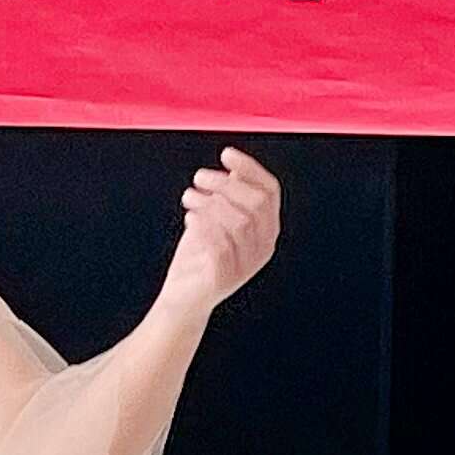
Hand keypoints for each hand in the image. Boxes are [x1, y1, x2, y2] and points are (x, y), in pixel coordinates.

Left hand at [159, 145, 283, 317]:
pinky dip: (204, 226)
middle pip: (256, 202)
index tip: (227, 154)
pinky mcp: (225, 277)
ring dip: (210, 202)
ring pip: (239, 221)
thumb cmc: (200, 259)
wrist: (184, 299)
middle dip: (225, 183)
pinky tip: (191, 220)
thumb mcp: (217, 221)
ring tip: (190, 198)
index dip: (250, 168)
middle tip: (199, 178)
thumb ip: (229, 198)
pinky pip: (221, 244)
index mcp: (266, 231)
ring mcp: (246, 264)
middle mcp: (262, 248)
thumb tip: (236, 169)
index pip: (270, 191)